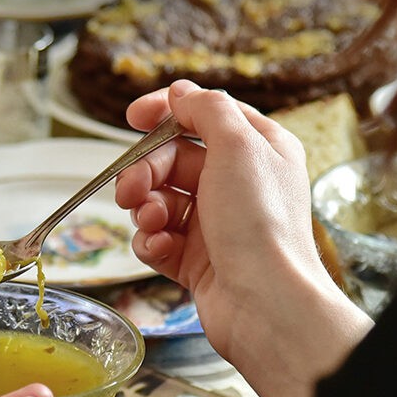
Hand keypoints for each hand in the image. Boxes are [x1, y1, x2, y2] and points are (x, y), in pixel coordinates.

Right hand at [114, 80, 371, 396]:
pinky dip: (150, 241)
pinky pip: (156, 238)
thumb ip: (207, 110)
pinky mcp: (195, 259)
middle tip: (131, 188)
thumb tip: (182, 93)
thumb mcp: (239, 146)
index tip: (133, 117)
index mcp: (258, 150)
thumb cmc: (261, 225)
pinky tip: (158, 248)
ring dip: (145, 208)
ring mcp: (215, 223)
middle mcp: (237, 184)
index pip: (205, 115)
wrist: (264, 303)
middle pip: (172, 159)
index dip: (166, 112)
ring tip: (153, 223)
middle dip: (144, 171)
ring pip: (158, 199)